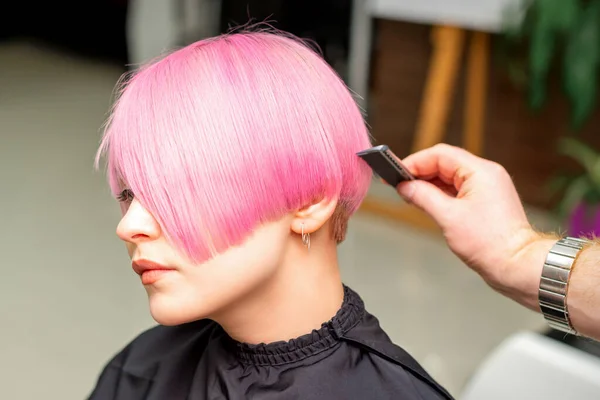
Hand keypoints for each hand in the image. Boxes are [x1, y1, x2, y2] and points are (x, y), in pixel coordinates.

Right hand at [395, 144, 554, 309]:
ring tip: (409, 196)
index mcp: (480, 171)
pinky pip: (457, 190)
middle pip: (445, 163)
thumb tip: (404, 186)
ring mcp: (487, 188)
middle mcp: (486, 174)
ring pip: (450, 177)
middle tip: (398, 186)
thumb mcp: (448, 217)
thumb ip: (423, 196)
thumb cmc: (490, 243)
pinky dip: (440, 195)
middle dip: (420, 174)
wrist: (516, 265)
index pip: (440, 154)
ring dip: (429, 185)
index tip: (396, 174)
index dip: (415, 162)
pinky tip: (426, 203)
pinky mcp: (485, 202)